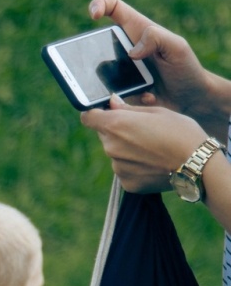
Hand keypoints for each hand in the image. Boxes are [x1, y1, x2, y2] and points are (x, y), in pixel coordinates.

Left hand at [81, 95, 210, 191]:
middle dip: (118, 131)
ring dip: (127, 150)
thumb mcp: (158, 112)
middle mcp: (110, 147)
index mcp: (116, 125)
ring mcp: (117, 167)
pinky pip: (125, 171)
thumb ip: (129, 108)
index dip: (95, 114)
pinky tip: (154, 164)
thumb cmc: (181, 131)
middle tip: (143, 131)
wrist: (197, 163)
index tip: (105, 113)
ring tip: (154, 149)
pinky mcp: (126, 183)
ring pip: (116, 153)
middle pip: (105, 135)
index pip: (88, 117)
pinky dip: (135, 166)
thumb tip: (111, 102)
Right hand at [89, 0, 213, 123]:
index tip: (93, 16)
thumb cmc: (185, 69)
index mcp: (135, 31)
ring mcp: (114, 71)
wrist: (187, 99)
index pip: (113, 9)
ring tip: (140, 89)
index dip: (99, 5)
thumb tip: (132, 51)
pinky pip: (106, 96)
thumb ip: (157, 38)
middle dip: (90, 56)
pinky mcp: (114, 92)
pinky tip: (145, 98)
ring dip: (109, 84)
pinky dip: (122, 99)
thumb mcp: (178, 47)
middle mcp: (120, 49)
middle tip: (108, 70)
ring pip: (94, 75)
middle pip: (93, 45)